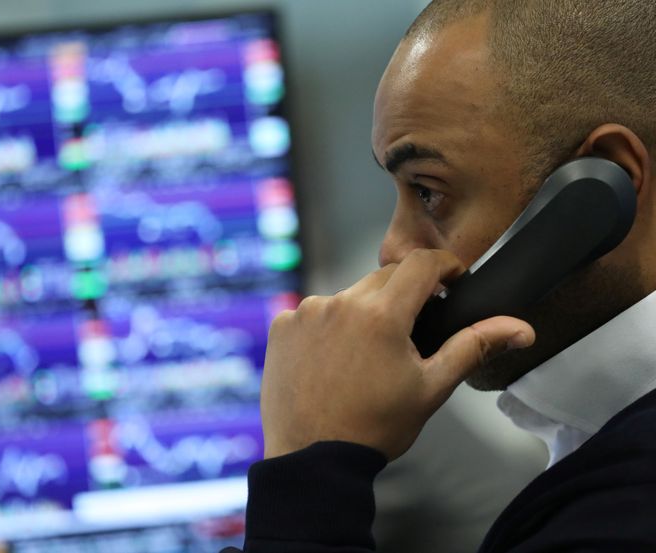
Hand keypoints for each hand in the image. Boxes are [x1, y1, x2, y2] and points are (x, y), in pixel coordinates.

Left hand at [260, 249, 534, 459]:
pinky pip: (314, 312)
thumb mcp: (431, 387)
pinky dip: (328, 326)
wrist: (312, 458)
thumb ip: (473, 346)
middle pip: (384, 278)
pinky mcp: (281, 326)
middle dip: (404, 294)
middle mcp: (340, 302)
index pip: (421, 263)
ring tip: (367, 354)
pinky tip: (332, 359)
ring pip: (349, 295)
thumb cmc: (375, 427)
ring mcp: (306, 312)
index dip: (444, 265)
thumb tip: (522, 328)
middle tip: (411, 331)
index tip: (453, 279)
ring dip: (364, 312)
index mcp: (382, 314)